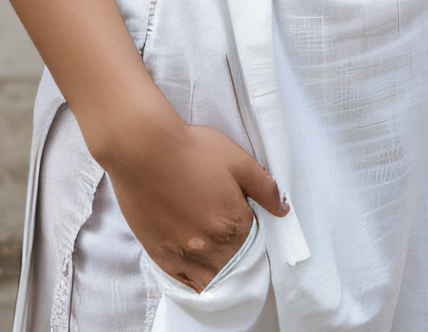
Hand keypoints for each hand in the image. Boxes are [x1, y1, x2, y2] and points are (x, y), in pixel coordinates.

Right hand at [100, 101, 287, 291]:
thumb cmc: (191, 149)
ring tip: (206, 241)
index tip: (236, 211)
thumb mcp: (237, 160)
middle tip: (219, 222)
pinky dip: (192, 275)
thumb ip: (264, 187)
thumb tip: (284, 209)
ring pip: (209, 276)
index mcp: (235, 224)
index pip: (252, 239)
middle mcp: (211, 247)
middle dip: (232, 246)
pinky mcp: (160, 255)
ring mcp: (184, 254)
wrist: (144, 148)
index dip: (246, 224)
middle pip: (232, 260)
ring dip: (214, 265)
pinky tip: (192, 260)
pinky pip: (183, 279)